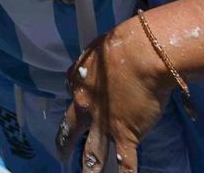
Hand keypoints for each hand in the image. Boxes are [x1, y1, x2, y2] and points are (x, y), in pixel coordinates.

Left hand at [57, 15, 168, 172]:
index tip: (81, 102)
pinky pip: (125, 163)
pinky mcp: (125, 135)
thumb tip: (101, 61)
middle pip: (71, 128)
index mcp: (79, 82)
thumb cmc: (123, 43)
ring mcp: (104, 124)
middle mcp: (86, 107)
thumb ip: (97, 60)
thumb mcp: (100, 47)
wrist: (142, 55)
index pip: (73, 93)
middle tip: (61, 154)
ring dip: (89, 168)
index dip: (78, 99)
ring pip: (92, 153)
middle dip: (64, 142)